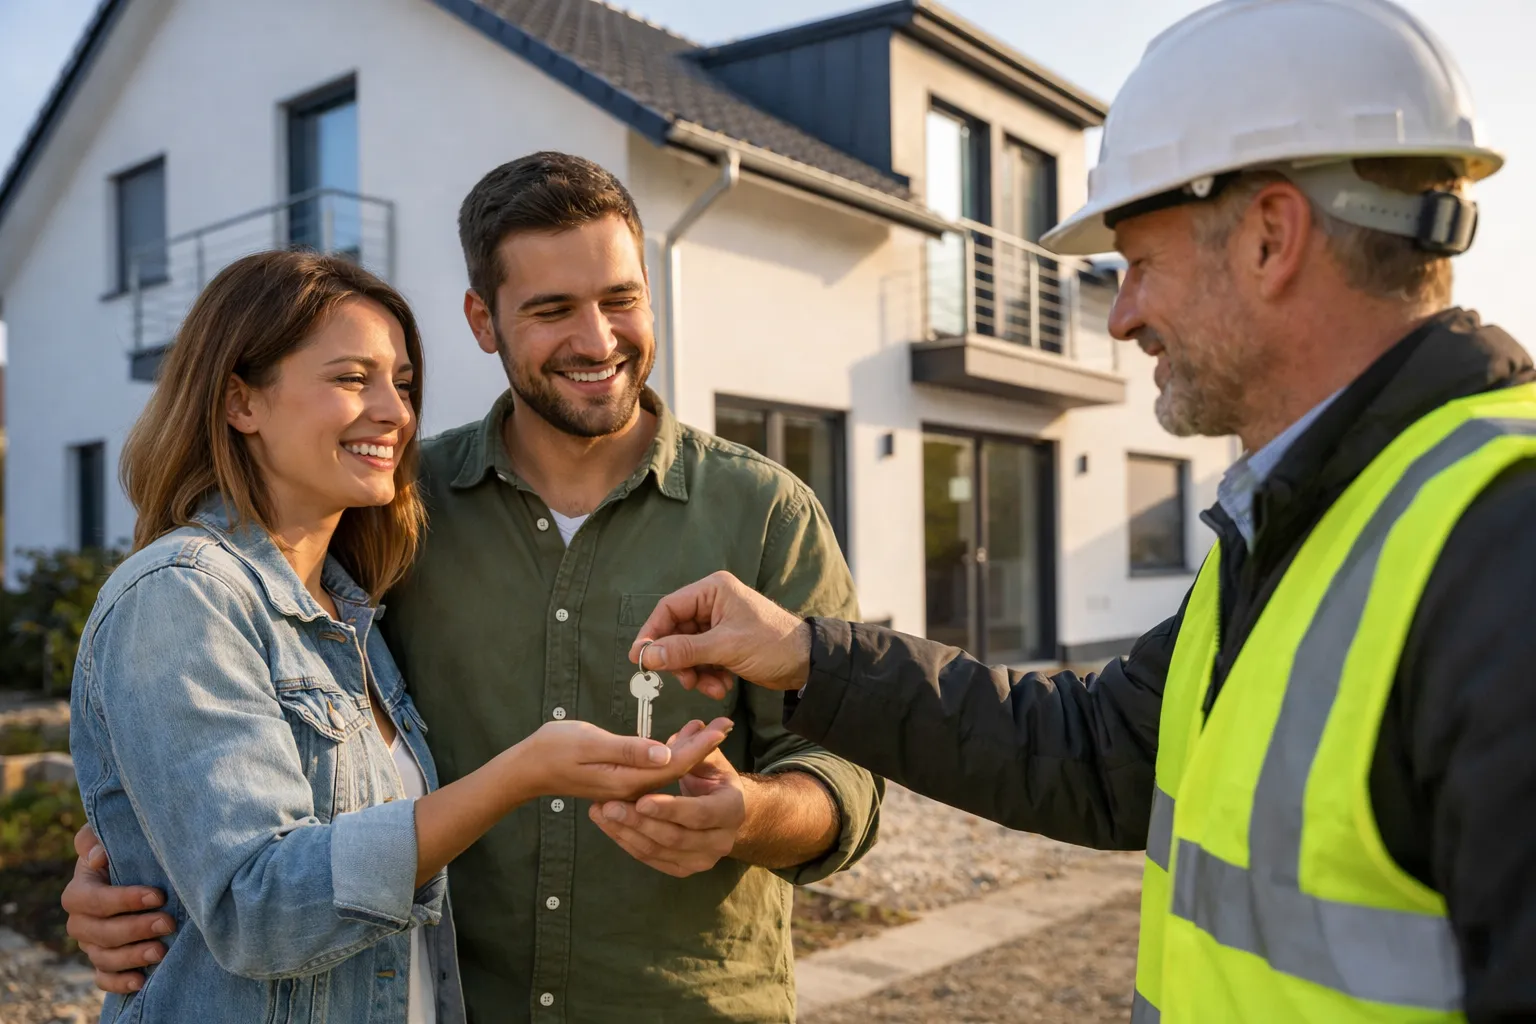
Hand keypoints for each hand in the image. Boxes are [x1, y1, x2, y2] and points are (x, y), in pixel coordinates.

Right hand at [61, 824, 174, 994]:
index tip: (158, 895)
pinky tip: (141, 980)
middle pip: (98, 932)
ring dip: (132, 957)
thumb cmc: (127, 851)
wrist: (142, 872)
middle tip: (168, 923)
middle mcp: (81, 921)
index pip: (91, 899)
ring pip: (102, 957)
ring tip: (161, 951)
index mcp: (80, 890)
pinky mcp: (104, 962)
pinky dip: (119, 983)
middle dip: (135, 929)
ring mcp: (91, 944)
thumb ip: (96, 839)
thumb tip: (98, 856)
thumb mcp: (114, 837)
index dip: (122, 900)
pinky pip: (103, 978)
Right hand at [516, 717, 733, 803]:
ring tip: (707, 726)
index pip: (674, 764)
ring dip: (688, 747)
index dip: (701, 746)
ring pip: (666, 768)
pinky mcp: (621, 780)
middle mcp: (631, 788)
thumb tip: (664, 754)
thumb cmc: (554, 749)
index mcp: (627, 780)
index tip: (722, 727)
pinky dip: (670, 751)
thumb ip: (628, 750)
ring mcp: (626, 786)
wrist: (527, 768)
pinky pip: (653, 768)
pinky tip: (678, 738)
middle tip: (724, 723)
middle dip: (702, 746)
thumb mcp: (590, 743)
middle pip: (676, 768)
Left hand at [589, 722, 746, 876]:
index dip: (671, 808)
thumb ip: (698, 746)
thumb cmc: (713, 781)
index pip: (700, 814)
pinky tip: (607, 824)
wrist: (722, 814)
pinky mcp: (682, 868)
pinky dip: (626, 841)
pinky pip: (649, 859)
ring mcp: (701, 860)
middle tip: (609, 805)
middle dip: (639, 822)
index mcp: (731, 810)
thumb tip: (695, 725)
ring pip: (658, 851)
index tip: (642, 799)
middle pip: (675, 837)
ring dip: (626, 832)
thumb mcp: (710, 761)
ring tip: (600, 811)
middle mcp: (721, 841)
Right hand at [628, 571, 811, 697]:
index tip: (640, 660)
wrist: (807, 664)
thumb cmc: (773, 644)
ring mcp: (719, 624)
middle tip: (685, 682)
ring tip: (712, 688)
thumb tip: (647, 656)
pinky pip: (702, 659)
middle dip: (680, 660)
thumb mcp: (726, 647)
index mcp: (713, 590)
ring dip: (695, 672)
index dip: (652, 634)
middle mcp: (713, 602)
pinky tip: (722, 686)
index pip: (669, 608)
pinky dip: (707, 675)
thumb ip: (684, 651)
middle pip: (676, 632)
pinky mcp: (725, 643)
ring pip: (688, 650)